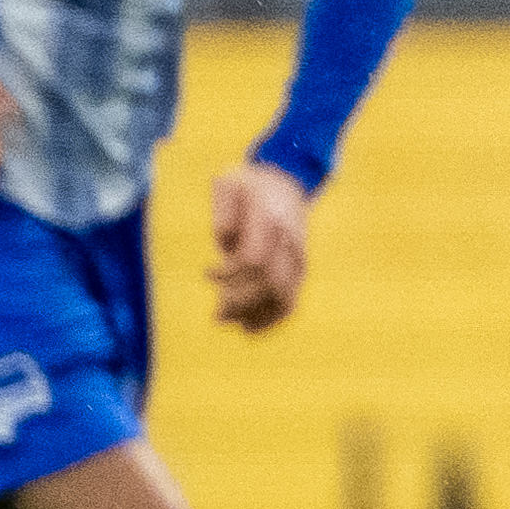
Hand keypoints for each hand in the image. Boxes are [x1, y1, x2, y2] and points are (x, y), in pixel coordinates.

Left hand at [208, 160, 310, 331]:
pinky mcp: (301, 267)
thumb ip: (223, 212)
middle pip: (269, 283)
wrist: (288, 181)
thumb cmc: (249, 183)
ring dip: (257, 314)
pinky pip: (292, 298)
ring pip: (284, 296)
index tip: (208, 273)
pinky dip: (274, 316)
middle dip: (241, 303)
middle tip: (216, 314)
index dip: (230, 275)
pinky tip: (252, 327)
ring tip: (233, 324)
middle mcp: (289, 241)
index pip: (253, 260)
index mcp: (270, 220)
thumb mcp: (228, 183)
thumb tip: (224, 246)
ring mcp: (299, 256)